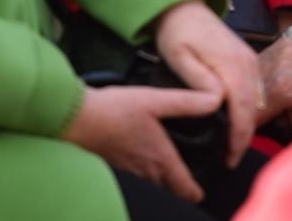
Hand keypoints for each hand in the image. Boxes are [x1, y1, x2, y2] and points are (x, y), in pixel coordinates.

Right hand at [62, 85, 221, 202]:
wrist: (75, 118)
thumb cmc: (114, 110)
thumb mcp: (155, 100)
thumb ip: (186, 102)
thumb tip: (216, 99)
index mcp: (160, 159)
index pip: (186, 190)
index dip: (198, 192)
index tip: (204, 188)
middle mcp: (146, 172)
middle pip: (170, 191)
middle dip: (181, 188)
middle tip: (190, 177)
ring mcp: (129, 173)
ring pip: (153, 186)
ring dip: (163, 182)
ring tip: (170, 169)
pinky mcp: (115, 167)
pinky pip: (137, 179)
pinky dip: (145, 175)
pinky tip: (143, 159)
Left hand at [153, 0, 260, 166]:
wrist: (185, 7)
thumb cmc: (177, 33)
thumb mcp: (179, 57)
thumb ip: (199, 80)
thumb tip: (218, 101)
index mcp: (232, 64)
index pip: (243, 109)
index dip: (238, 137)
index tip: (229, 158)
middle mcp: (248, 63)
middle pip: (254, 108)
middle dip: (244, 137)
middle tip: (228, 160)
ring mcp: (251, 61)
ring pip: (257, 102)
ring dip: (247, 125)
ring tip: (230, 148)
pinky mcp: (249, 61)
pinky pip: (254, 92)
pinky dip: (248, 111)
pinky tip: (235, 123)